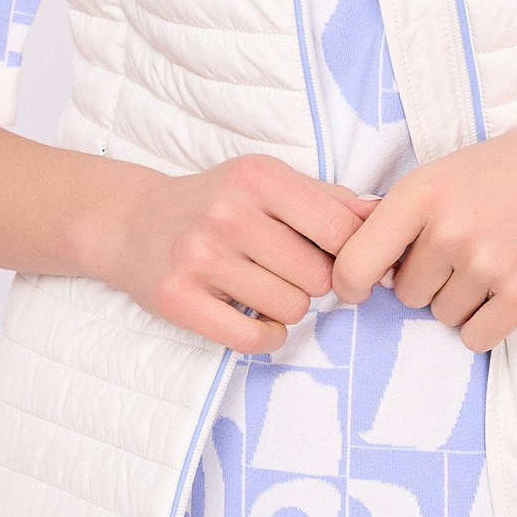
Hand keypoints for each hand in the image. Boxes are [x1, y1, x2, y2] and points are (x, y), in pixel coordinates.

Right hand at [101, 155, 374, 353]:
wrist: (131, 223)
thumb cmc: (214, 202)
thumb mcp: (267, 182)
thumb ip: (328, 199)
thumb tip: (385, 214)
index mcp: (258, 177)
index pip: (341, 229)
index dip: (352, 252)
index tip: (339, 259)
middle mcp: (228, 214)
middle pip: (320, 276)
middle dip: (315, 281)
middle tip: (288, 272)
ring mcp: (200, 257)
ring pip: (293, 308)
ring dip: (288, 307)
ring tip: (263, 287)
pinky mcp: (178, 299)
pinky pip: (256, 339)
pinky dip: (268, 336)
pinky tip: (255, 317)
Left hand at [329, 106, 516, 351]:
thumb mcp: (458, 165)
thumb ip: (410, 207)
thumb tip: (358, 245)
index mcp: (422, 190)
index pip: (355, 263)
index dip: (353, 283)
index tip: (363, 289)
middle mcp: (448, 229)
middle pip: (407, 294)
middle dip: (431, 281)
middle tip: (471, 250)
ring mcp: (487, 264)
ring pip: (444, 316)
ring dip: (466, 300)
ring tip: (502, 258)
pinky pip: (477, 337)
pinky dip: (489, 323)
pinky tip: (512, 289)